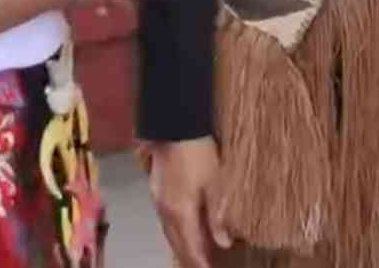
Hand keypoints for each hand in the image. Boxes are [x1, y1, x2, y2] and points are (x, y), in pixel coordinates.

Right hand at [149, 137, 231, 267]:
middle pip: (177, 244)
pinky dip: (175, 229)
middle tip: (202, 266)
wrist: (174, 125)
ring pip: (169, 232)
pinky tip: (182, 226)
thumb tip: (223, 243)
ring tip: (194, 252)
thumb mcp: (214, 184)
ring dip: (181, 244)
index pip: (190, 249)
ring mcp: (158, 199)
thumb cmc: (197, 152)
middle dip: (190, 258)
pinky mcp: (155, 188)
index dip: (201, 264)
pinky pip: (165, 218)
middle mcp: (165, 210)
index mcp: (180, 213)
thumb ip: (217, 216)